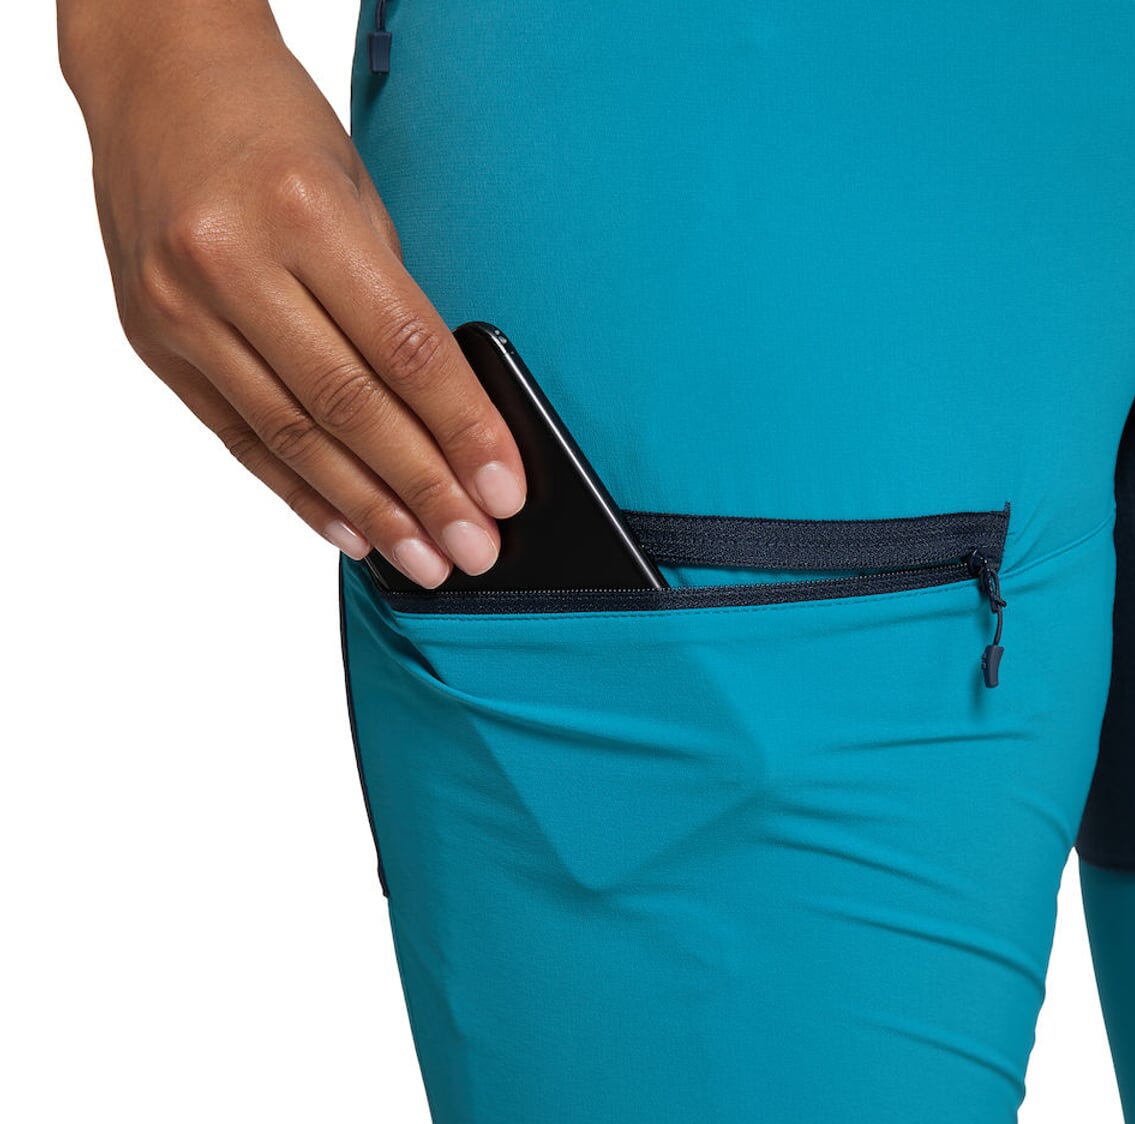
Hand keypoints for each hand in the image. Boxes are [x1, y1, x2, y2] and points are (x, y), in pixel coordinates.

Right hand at [59, 2, 526, 586]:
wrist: (154, 75)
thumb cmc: (273, 126)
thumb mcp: (357, 194)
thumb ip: (391, 304)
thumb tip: (449, 419)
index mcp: (300, 211)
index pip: (404, 350)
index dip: (461, 430)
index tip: (504, 489)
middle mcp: (230, 262)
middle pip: (349, 407)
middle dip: (422, 490)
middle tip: (474, 549)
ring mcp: (181, 308)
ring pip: (293, 436)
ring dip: (367, 510)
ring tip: (422, 559)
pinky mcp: (156, 341)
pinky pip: (239, 435)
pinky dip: (297, 491)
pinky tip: (349, 531)